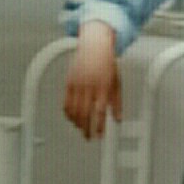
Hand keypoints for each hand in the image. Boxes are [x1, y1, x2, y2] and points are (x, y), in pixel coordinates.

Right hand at [63, 21, 121, 139]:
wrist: (95, 46)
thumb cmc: (108, 65)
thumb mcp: (117, 83)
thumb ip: (117, 102)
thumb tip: (118, 119)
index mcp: (103, 87)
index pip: (99, 111)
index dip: (98, 126)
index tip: (99, 135)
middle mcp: (89, 86)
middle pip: (85, 113)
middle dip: (86, 128)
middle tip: (88, 137)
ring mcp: (77, 84)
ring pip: (74, 109)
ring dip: (77, 122)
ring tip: (81, 129)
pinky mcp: (69, 82)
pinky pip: (66, 102)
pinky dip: (68, 113)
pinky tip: (72, 119)